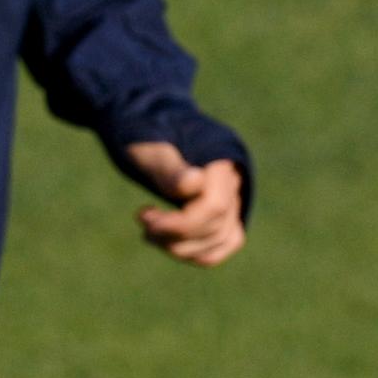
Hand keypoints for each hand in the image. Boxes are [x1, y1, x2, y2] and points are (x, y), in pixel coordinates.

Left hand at [122, 143, 245, 267]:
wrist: (149, 126)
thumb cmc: (146, 134)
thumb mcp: (150, 148)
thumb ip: (171, 168)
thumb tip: (194, 183)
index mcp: (220, 162)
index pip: (214, 207)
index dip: (180, 223)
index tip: (145, 214)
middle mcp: (233, 182)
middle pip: (215, 227)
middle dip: (173, 234)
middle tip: (143, 217)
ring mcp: (231, 198)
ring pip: (219, 240)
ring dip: (180, 247)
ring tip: (149, 230)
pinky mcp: (222, 212)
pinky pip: (221, 244)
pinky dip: (194, 252)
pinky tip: (165, 241)